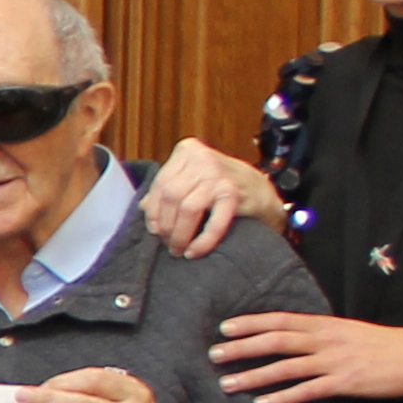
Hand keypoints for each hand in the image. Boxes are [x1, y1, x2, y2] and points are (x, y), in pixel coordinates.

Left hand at [138, 138, 287, 260]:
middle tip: (168, 243)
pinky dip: (202, 241)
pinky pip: (213, 223)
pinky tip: (195, 251)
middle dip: (166, 225)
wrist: (260, 188)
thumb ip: (168, 186)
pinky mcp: (233, 193)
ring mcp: (219, 174)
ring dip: (180, 235)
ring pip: (187, 209)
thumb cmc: (220, 183)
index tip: (154, 229)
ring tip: (179, 249)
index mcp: (188, 151)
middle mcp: (203, 159)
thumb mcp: (192, 178)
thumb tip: (142, 206)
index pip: (160, 183)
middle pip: (170, 196)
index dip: (153, 211)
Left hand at [209, 308, 402, 402]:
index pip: (282, 320)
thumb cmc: (384, 345)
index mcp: (327, 325)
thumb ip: (321, 334)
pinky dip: (283, 398)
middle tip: (214, 355)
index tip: (225, 327)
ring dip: (254, 375)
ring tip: (227, 384)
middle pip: (276, 341)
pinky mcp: (345, 382)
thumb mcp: (349, 331)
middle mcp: (326, 340)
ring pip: (286, 367)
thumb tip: (293, 339)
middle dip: (242, 348)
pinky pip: (308, 391)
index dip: (251, 323)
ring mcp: (335, 361)